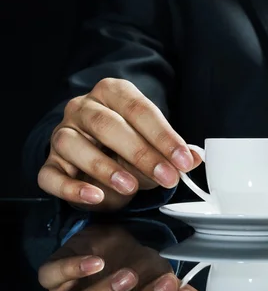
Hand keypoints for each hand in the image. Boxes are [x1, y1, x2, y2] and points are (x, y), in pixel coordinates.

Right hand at [37, 78, 200, 210]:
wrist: (95, 150)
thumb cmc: (128, 144)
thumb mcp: (154, 144)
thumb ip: (173, 151)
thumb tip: (196, 158)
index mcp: (113, 93)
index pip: (139, 110)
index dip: (164, 136)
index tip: (184, 160)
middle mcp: (83, 108)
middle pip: (108, 125)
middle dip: (141, 154)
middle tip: (167, 178)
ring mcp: (62, 134)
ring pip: (75, 145)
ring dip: (105, 168)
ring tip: (131, 187)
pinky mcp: (49, 162)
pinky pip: (51, 175)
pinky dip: (72, 188)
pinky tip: (95, 197)